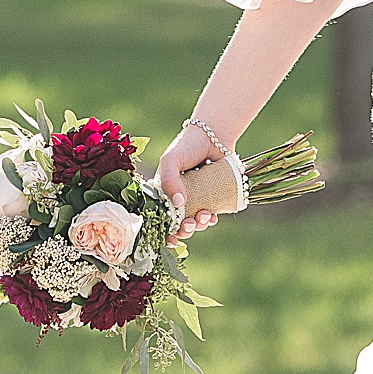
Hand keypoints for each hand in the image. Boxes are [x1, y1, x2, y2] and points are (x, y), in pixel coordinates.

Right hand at [157, 121, 230, 240]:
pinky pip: (209, 215)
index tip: (170, 239)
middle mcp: (178, 199)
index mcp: (163, 193)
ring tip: (204, 216)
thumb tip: (179, 204)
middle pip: (178, 224)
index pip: (159, 218)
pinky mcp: (211, 197)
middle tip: (190, 224)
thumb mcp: (171, 160)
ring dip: (198, 225)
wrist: (213, 134)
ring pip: (194, 222)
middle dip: (184, 230)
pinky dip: (210, 220)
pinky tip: (212, 217)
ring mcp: (195, 199)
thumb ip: (169, 180)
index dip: (164, 232)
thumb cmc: (186, 145)